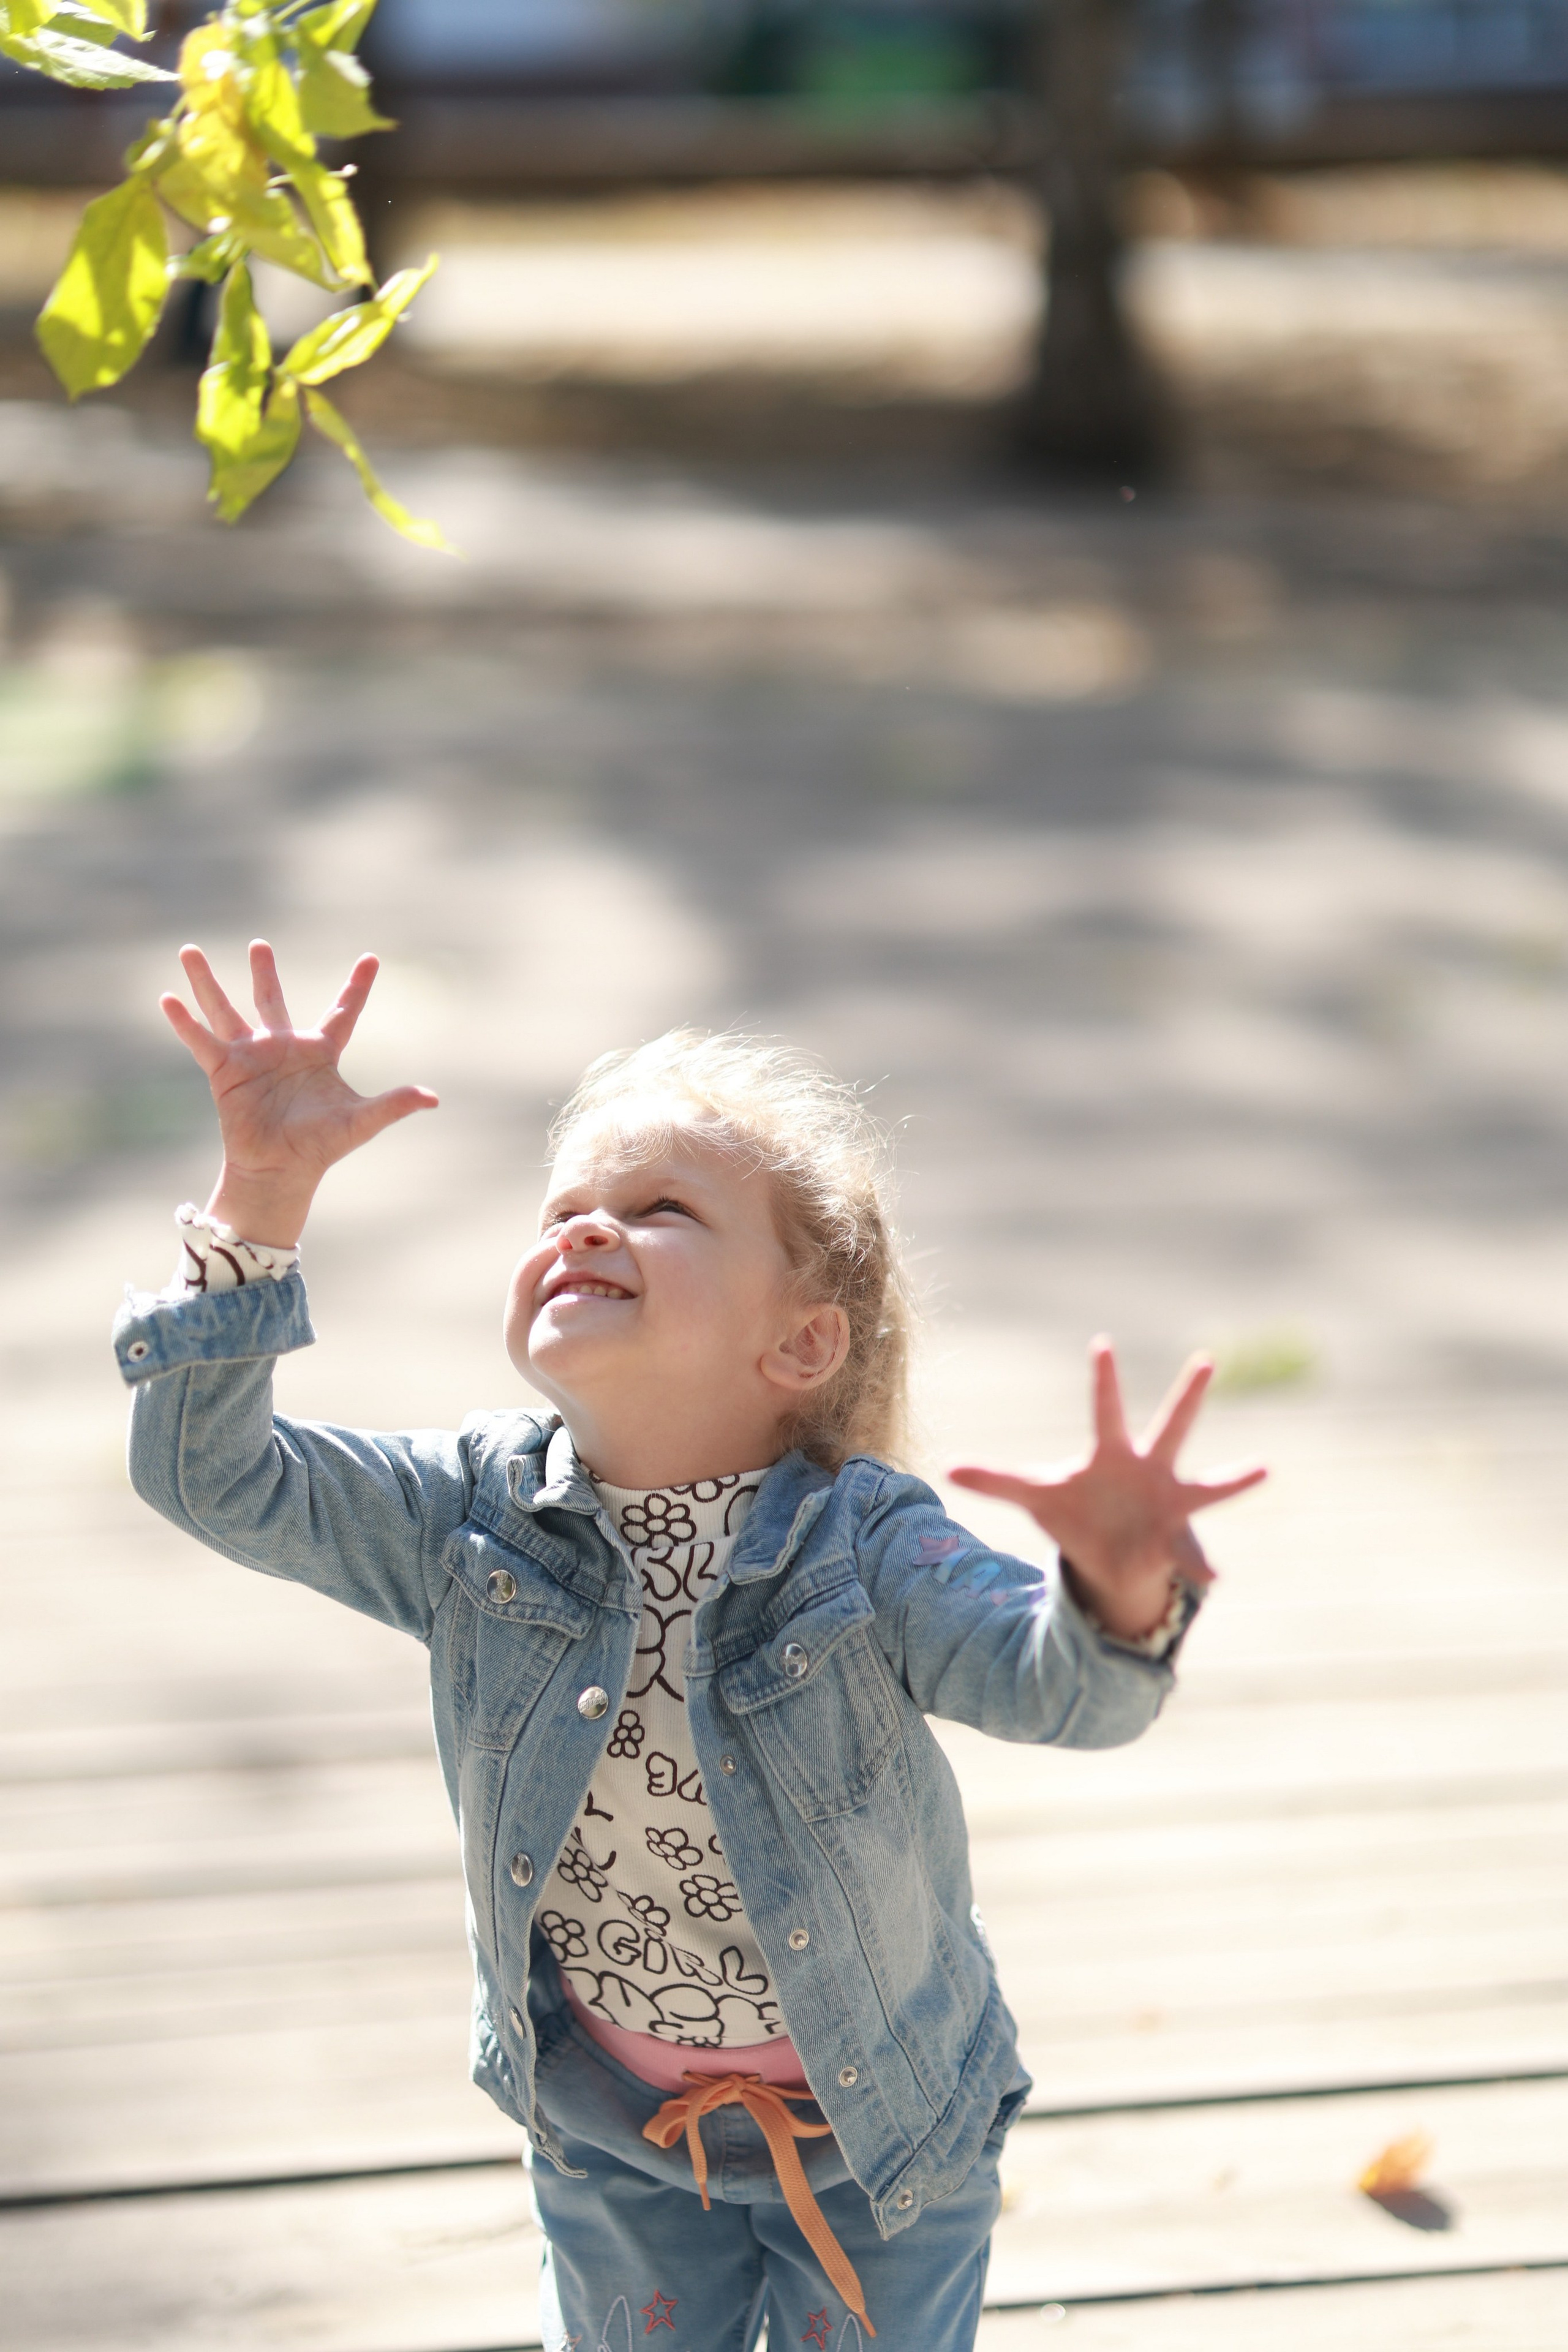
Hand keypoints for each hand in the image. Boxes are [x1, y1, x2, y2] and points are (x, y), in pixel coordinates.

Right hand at [161, 940, 437, 1246]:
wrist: (281, 1170)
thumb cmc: (320, 1147)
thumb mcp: (360, 1122)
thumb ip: (393, 1105)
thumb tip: (433, 1098)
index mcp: (320, 1053)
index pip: (343, 1012)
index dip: (357, 987)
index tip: (372, 958)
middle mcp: (283, 1048)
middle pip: (273, 1000)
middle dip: (265, 973)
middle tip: (260, 945)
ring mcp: (250, 1057)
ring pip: (227, 1010)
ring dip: (208, 982)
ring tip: (189, 950)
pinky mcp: (224, 1072)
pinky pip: (201, 1040)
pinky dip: (184, 1021)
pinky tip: (167, 998)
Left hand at [948, 1338, 1265, 1641]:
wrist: (1107, 1554)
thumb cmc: (1075, 1512)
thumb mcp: (1035, 1497)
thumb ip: (996, 1481)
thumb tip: (946, 1469)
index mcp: (1111, 1454)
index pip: (1105, 1409)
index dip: (1103, 1379)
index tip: (1102, 1344)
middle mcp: (1149, 1468)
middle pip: (1171, 1426)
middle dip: (1187, 1396)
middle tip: (1205, 1359)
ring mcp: (1170, 1502)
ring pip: (1206, 1486)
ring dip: (1233, 1480)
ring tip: (1263, 1469)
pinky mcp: (1177, 1540)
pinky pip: (1192, 1556)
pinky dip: (1200, 1567)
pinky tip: (1211, 1577)